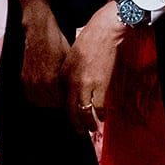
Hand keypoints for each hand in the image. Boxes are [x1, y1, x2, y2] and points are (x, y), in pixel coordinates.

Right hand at [19, 0, 70, 108]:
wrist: (39, 31)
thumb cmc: (57, 44)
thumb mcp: (70, 63)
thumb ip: (70, 81)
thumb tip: (76, 93)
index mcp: (53, 80)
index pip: (62, 104)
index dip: (69, 103)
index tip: (72, 101)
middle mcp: (40, 83)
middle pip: (51, 105)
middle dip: (59, 103)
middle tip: (64, 98)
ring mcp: (30, 81)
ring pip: (40, 102)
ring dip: (47, 101)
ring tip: (54, 95)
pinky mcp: (23, 78)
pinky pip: (30, 96)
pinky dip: (37, 96)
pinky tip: (44, 90)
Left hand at [61, 0, 126, 133]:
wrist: (102, 34)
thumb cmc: (86, 45)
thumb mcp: (69, 60)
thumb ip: (67, 78)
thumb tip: (68, 93)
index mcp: (64, 76)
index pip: (61, 101)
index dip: (65, 113)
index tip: (69, 120)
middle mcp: (73, 82)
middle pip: (71, 110)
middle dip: (75, 124)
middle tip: (79, 131)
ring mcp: (87, 84)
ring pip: (85, 112)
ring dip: (89, 123)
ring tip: (91, 128)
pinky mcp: (101, 84)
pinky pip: (99, 106)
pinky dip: (101, 114)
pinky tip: (103, 117)